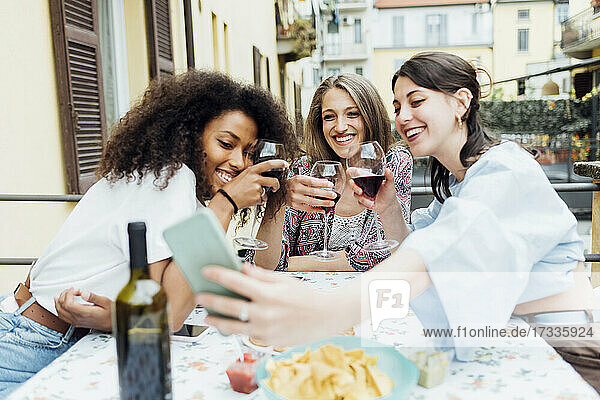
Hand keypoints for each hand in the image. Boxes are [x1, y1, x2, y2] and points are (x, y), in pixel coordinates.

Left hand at [54, 288, 111, 331]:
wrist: (113, 324)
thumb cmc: (111, 314)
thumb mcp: (105, 302)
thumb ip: (93, 297)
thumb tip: (83, 292)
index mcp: (84, 313)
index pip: (68, 304)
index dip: (68, 294)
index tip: (74, 290)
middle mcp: (78, 319)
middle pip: (62, 307)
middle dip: (63, 296)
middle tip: (70, 290)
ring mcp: (76, 322)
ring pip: (60, 313)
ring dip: (59, 302)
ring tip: (63, 295)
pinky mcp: (76, 323)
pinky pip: (62, 317)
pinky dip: (59, 309)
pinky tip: (60, 304)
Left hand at [196, 264, 343, 345]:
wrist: (324, 318)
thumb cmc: (304, 296)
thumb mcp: (283, 280)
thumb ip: (260, 275)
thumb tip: (241, 268)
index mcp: (267, 293)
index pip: (236, 282)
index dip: (218, 275)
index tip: (206, 271)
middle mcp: (264, 312)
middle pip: (229, 306)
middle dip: (210, 300)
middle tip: (199, 296)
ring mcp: (264, 329)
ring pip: (232, 326)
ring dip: (217, 320)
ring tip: (207, 316)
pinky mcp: (267, 340)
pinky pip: (245, 334)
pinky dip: (235, 329)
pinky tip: (226, 324)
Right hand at [223, 159, 287, 208]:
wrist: (227, 199)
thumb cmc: (233, 188)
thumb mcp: (243, 176)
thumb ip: (253, 175)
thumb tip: (262, 176)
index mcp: (251, 171)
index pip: (268, 164)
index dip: (278, 163)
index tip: (285, 164)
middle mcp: (255, 178)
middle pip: (273, 181)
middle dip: (276, 185)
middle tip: (275, 188)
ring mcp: (257, 188)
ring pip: (267, 192)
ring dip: (263, 195)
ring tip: (253, 195)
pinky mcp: (257, 198)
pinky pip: (262, 200)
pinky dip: (258, 201)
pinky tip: (250, 199)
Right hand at [285, 174, 335, 212]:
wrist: (280, 190)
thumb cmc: (292, 183)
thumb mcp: (300, 178)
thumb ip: (312, 180)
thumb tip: (325, 183)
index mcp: (298, 179)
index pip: (313, 181)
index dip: (323, 184)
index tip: (330, 185)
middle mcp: (296, 188)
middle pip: (313, 192)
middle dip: (325, 194)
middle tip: (333, 195)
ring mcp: (295, 198)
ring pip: (311, 201)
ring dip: (323, 203)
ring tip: (330, 203)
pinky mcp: (294, 205)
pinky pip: (307, 209)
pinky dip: (316, 210)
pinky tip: (322, 210)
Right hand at [348, 168, 399, 216]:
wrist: (389, 206)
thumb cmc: (389, 193)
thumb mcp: (390, 184)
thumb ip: (389, 176)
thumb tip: (387, 170)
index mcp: (368, 178)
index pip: (357, 172)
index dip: (351, 171)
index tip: (349, 171)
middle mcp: (364, 185)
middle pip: (352, 183)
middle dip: (354, 187)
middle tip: (360, 191)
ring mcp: (362, 193)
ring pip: (356, 195)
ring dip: (363, 200)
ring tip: (372, 203)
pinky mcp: (362, 201)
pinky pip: (359, 203)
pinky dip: (365, 205)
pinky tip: (372, 205)